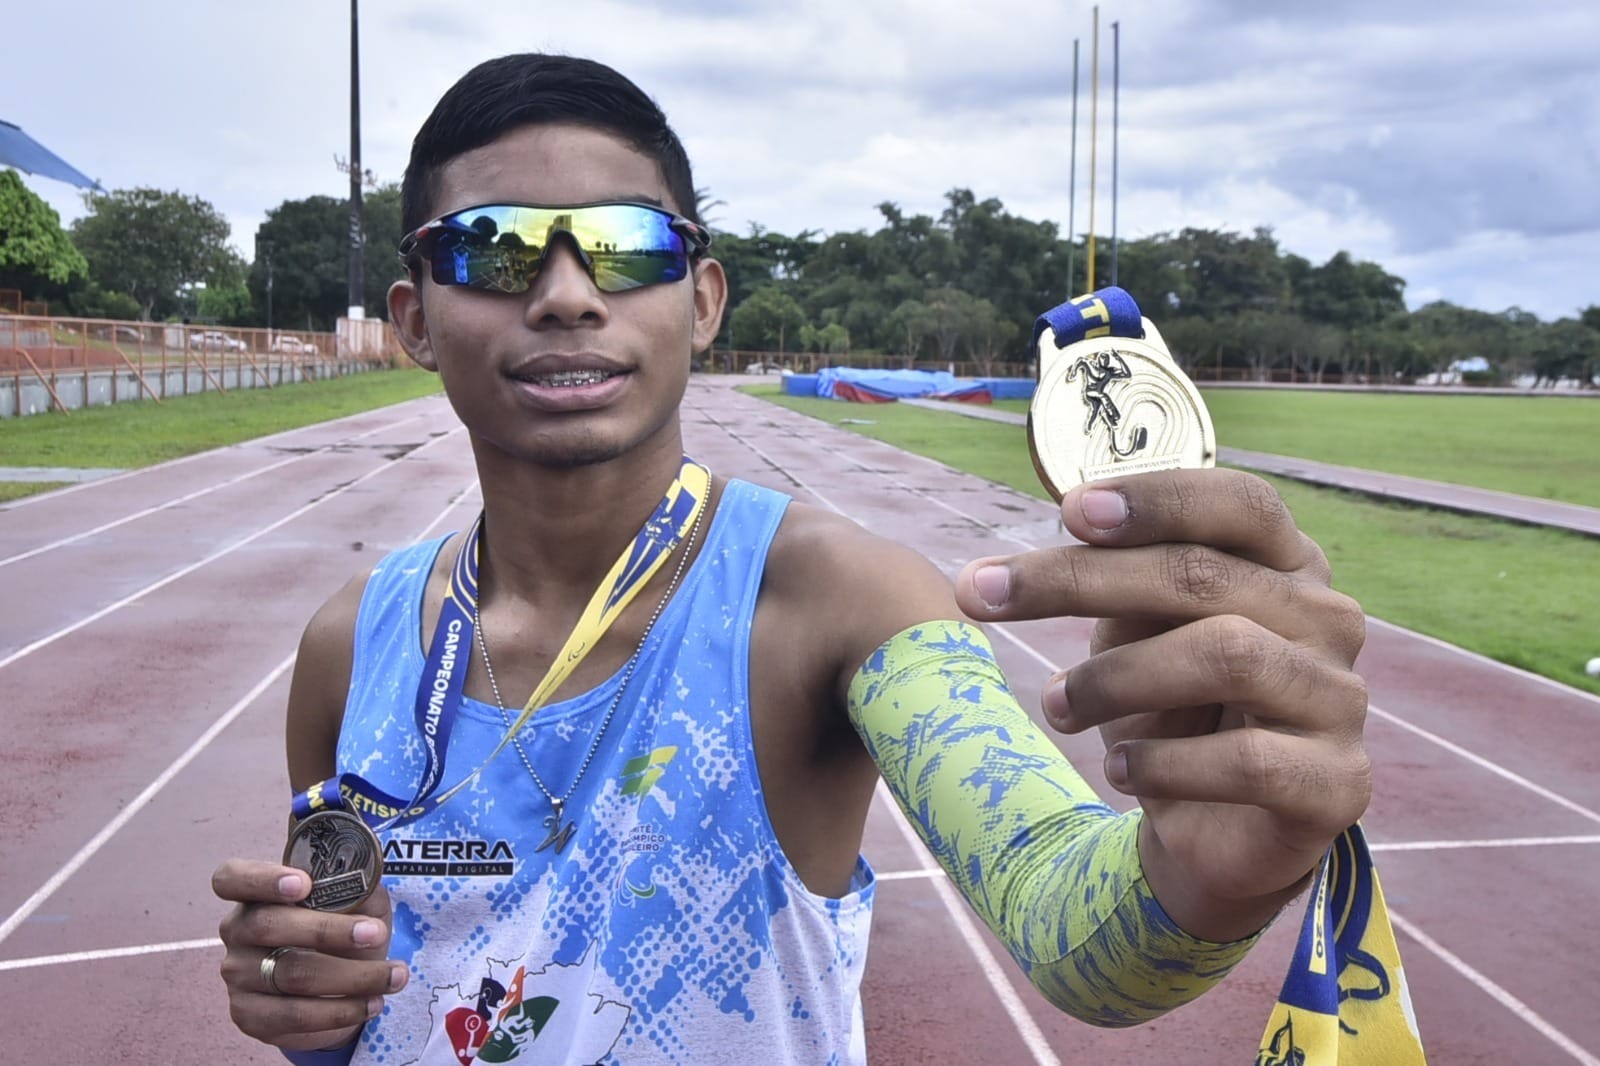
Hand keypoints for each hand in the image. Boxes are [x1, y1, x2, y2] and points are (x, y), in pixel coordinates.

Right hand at [214, 859, 404, 1050]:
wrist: (338, 988)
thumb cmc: (344, 932)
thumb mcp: (357, 902)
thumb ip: (357, 886)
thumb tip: (365, 878)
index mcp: (255, 894)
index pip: (232, 878)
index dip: (263, 879)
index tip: (304, 884)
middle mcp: (238, 931)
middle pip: (268, 925)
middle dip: (327, 929)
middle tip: (375, 934)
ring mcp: (238, 975)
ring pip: (291, 975)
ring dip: (353, 976)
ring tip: (394, 975)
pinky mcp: (249, 1015)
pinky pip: (296, 1015)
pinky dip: (341, 1010)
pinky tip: (371, 1003)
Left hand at [955, 468, 1370, 939]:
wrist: (1209, 832)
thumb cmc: (1169, 706)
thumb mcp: (1131, 631)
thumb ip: (1117, 577)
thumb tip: (1072, 523)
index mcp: (1286, 564)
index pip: (1239, 504)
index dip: (1157, 498)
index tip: (1069, 511)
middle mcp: (1327, 620)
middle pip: (1204, 576)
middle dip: (1078, 580)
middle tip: (981, 593)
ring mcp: (1341, 701)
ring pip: (1226, 656)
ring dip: (1114, 679)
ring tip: (1055, 706)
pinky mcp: (1339, 784)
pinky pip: (1247, 760)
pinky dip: (1164, 764)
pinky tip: (1118, 770)